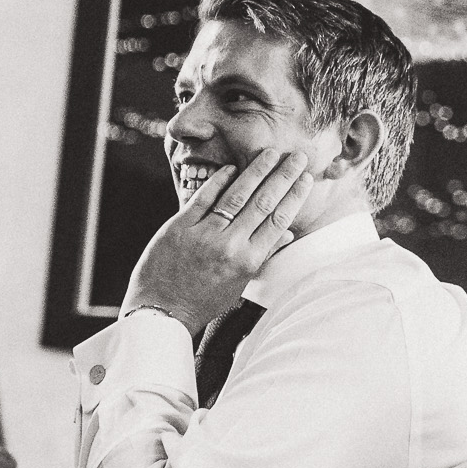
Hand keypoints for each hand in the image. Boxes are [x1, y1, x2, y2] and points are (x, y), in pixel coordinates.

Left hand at [123, 151, 316, 336]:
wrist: (161, 314)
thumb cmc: (202, 302)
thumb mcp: (239, 284)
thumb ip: (262, 256)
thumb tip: (287, 235)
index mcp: (248, 261)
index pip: (278, 221)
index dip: (294, 196)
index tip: (306, 178)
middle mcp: (229, 245)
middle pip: (263, 203)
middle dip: (283, 176)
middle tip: (297, 156)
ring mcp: (203, 235)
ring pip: (236, 195)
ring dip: (256, 171)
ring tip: (271, 153)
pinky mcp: (179, 227)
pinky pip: (203, 198)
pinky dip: (219, 181)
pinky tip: (232, 168)